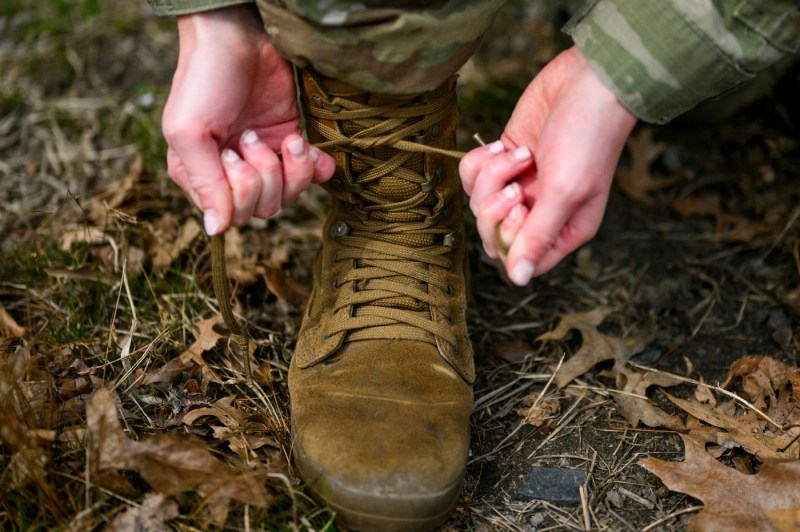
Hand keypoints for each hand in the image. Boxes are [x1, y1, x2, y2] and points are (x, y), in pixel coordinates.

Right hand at [162, 5, 334, 234]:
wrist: (238, 35)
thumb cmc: (204, 80)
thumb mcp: (190, 132)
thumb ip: (204, 183)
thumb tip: (215, 231)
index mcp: (199, 174)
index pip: (230, 215)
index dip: (239, 191)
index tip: (230, 152)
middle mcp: (231, 172)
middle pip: (261, 210)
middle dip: (264, 176)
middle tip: (251, 138)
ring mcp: (264, 157)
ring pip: (288, 196)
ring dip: (292, 169)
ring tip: (285, 137)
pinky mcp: (290, 140)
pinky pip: (313, 175)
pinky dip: (317, 167)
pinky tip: (310, 148)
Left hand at [459, 46, 635, 284]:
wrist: (588, 81)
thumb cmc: (587, 138)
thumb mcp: (566, 192)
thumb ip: (538, 236)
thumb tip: (519, 280)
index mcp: (564, 230)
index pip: (520, 260)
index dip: (508, 240)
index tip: (520, 208)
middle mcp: (540, 212)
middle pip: (492, 236)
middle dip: (494, 208)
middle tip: (515, 185)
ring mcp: (520, 185)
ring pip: (479, 203)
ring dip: (492, 177)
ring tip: (522, 155)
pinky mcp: (503, 160)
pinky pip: (472, 175)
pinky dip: (482, 160)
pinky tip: (506, 146)